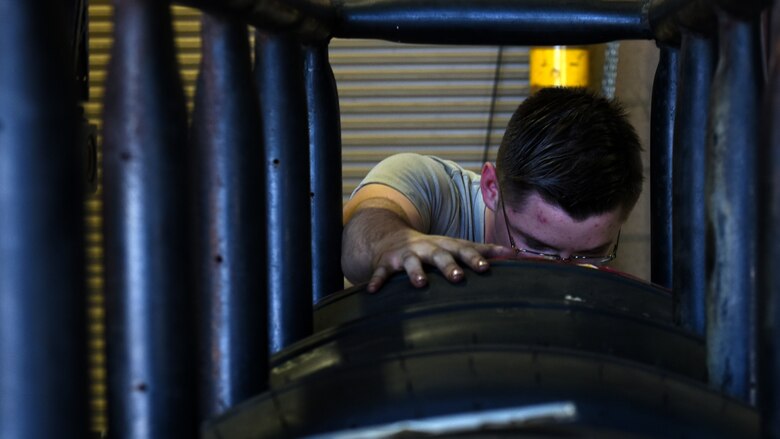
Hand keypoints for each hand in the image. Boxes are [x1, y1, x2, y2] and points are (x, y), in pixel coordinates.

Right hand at [366, 228, 514, 292]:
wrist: (390, 238)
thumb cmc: (431, 248)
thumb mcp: (455, 246)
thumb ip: (483, 251)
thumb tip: (516, 254)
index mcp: (445, 246)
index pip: (463, 250)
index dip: (475, 258)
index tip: (486, 267)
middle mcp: (427, 248)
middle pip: (440, 255)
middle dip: (449, 265)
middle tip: (459, 277)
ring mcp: (406, 255)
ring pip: (412, 263)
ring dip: (416, 272)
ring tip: (421, 283)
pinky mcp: (387, 263)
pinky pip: (382, 272)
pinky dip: (377, 280)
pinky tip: (373, 291)